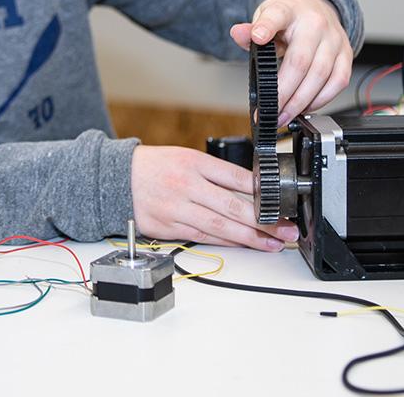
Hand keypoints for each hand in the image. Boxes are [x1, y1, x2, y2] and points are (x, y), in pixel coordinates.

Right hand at [131, 145, 298, 250]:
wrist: (117, 178)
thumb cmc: (155, 167)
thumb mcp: (187, 157)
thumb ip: (216, 173)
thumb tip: (252, 190)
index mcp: (193, 163)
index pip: (236, 178)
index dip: (264, 193)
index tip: (283, 203)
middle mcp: (185, 186)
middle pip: (232, 208)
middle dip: (264, 222)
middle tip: (286, 230)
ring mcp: (175, 209)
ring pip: (219, 228)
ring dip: (249, 238)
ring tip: (272, 243)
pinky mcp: (167, 228)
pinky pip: (202, 237)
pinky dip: (225, 243)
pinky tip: (243, 245)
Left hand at [230, 0, 351, 124]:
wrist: (316, 8)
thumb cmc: (288, 18)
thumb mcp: (264, 18)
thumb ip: (249, 31)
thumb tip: (238, 33)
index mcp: (289, 11)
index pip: (277, 15)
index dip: (266, 26)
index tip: (257, 38)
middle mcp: (315, 23)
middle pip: (300, 61)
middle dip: (284, 92)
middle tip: (270, 110)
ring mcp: (334, 39)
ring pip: (321, 75)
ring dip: (301, 101)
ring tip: (284, 115)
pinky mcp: (346, 53)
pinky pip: (338, 81)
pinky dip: (322, 99)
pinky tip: (306, 107)